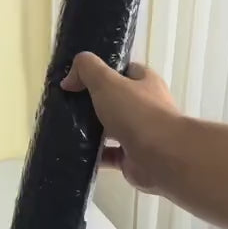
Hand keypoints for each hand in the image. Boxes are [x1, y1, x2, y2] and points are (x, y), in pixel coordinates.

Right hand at [60, 52, 181, 193]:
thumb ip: (86, 70)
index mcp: (145, 83)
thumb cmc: (137, 112)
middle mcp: (146, 107)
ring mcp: (141, 134)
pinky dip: (94, 154)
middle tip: (68, 104)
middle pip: (116, 101)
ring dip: (92, 130)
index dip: (103, 71)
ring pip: (112, 129)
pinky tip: (76, 151)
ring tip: (66, 128)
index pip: (125, 71)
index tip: (79, 78)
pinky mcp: (132, 158)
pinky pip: (109, 154)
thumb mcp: (107, 81)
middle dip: (94, 103)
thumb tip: (68, 79)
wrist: (161, 156)